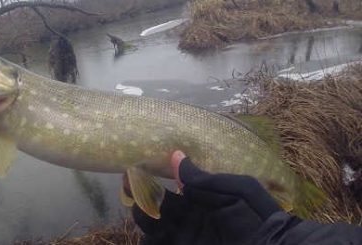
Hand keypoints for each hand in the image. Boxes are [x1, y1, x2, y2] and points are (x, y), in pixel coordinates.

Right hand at [132, 151, 282, 244]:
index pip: (166, 192)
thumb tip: (176, 155)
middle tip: (131, 190)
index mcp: (198, 202)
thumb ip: (204, 179)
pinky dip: (149, 240)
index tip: (132, 172)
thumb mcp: (237, 190)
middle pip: (154, 211)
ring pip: (152, 231)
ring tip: (145, 212)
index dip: (148, 184)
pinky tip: (151, 234)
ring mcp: (185, 240)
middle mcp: (188, 222)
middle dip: (140, 201)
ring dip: (144, 220)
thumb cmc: (259, 217)